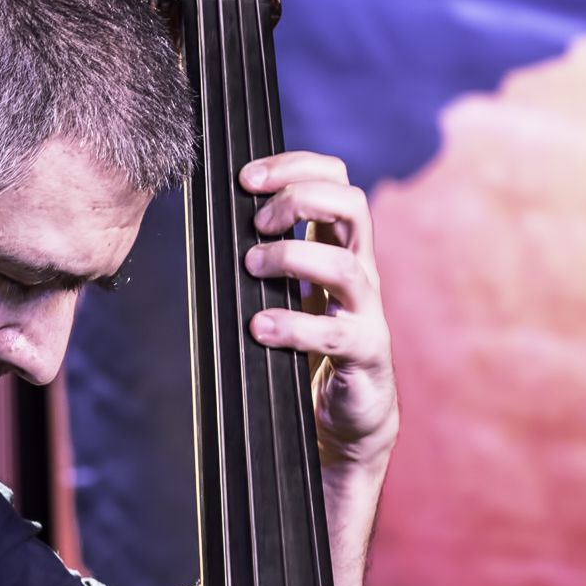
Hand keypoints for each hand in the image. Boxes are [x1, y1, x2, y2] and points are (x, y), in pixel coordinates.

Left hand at [241, 152, 398, 487]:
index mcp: (343, 249)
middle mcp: (362, 273)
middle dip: (300, 197)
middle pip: (353, 205)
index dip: (295, 167)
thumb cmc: (315, 351)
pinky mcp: (366, 354)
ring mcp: (368, 313)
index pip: (336, 181)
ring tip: (252, 265)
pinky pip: (337, 333)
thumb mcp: (294, 294)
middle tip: (258, 221)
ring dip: (293, 256)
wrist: (351, 419)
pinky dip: (295, 326)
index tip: (248, 178)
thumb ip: (272, 259)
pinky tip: (262, 327)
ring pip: (347, 264)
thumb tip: (217, 227)